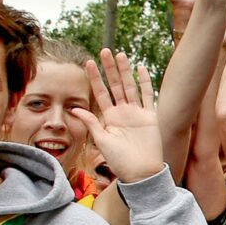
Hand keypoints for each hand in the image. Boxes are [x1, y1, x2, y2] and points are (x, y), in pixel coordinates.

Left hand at [73, 50, 164, 181]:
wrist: (141, 173)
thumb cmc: (120, 161)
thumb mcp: (101, 141)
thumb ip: (91, 123)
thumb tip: (75, 108)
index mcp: (109, 118)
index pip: (100, 93)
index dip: (95, 78)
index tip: (88, 63)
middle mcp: (122, 113)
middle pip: (115, 85)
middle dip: (109, 68)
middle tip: (104, 51)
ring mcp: (136, 113)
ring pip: (130, 86)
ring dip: (125, 71)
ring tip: (120, 54)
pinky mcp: (150, 116)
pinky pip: (147, 95)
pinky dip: (145, 82)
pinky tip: (140, 68)